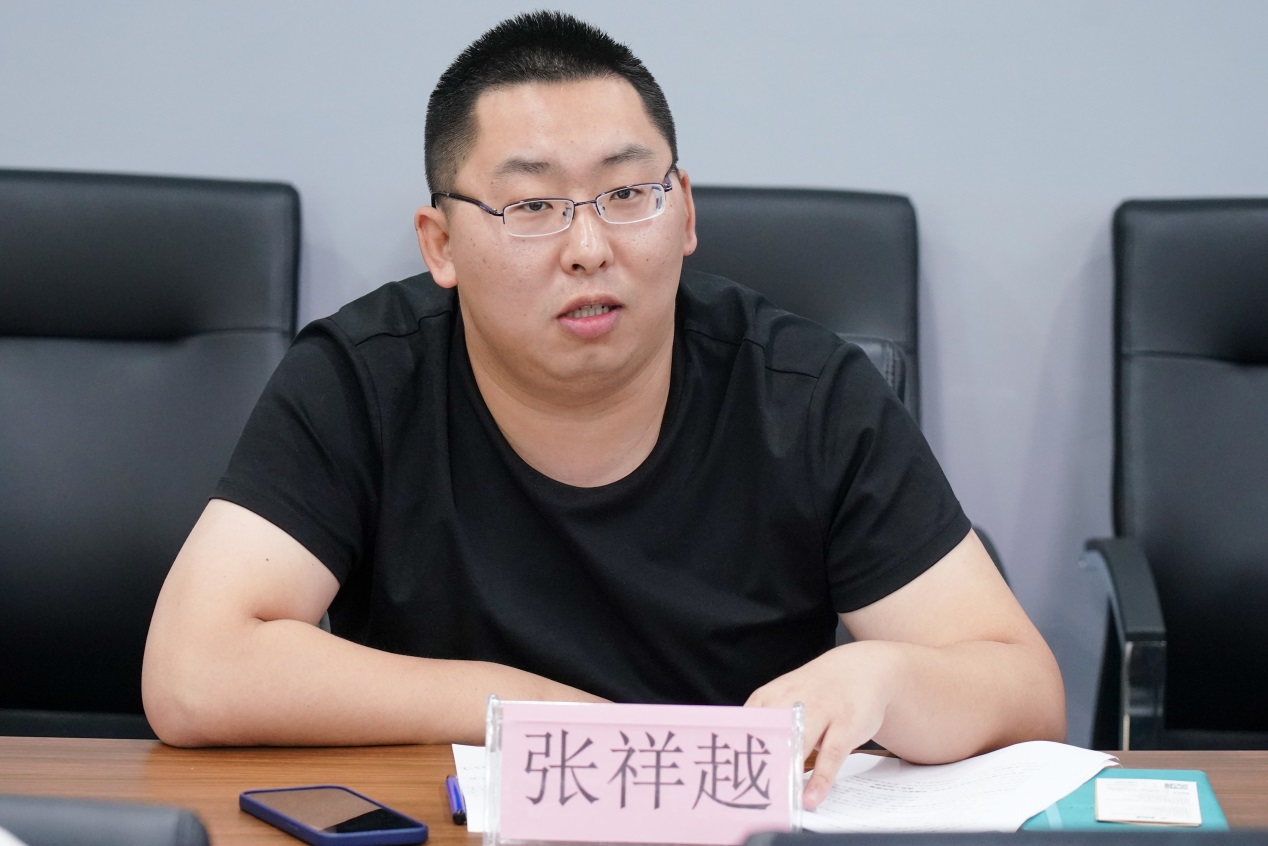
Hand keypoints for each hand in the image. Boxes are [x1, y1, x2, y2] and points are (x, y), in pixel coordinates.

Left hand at [745, 641, 899, 809]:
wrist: (860, 668)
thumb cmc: (815, 691)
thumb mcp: (784, 697)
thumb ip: (764, 721)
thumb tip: (737, 756)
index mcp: (771, 696)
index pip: (746, 724)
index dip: (734, 749)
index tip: (724, 773)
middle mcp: (794, 701)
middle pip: (772, 735)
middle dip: (759, 763)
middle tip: (747, 792)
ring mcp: (822, 712)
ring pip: (800, 743)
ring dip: (788, 773)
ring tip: (778, 802)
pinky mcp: (846, 725)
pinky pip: (832, 755)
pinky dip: (821, 779)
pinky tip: (811, 797)